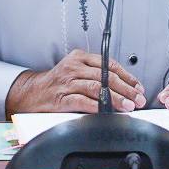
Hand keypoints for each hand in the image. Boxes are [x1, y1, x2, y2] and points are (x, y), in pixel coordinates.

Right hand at [7, 50, 142, 113]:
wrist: (30, 94)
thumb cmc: (56, 84)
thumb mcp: (76, 71)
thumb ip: (95, 75)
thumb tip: (123, 89)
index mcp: (80, 58)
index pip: (109, 64)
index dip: (127, 76)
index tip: (138, 87)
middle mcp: (74, 68)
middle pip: (106, 76)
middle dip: (126, 89)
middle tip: (138, 98)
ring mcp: (67, 82)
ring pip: (97, 88)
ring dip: (116, 98)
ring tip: (128, 106)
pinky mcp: (61, 98)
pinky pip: (82, 101)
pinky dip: (97, 106)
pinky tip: (107, 111)